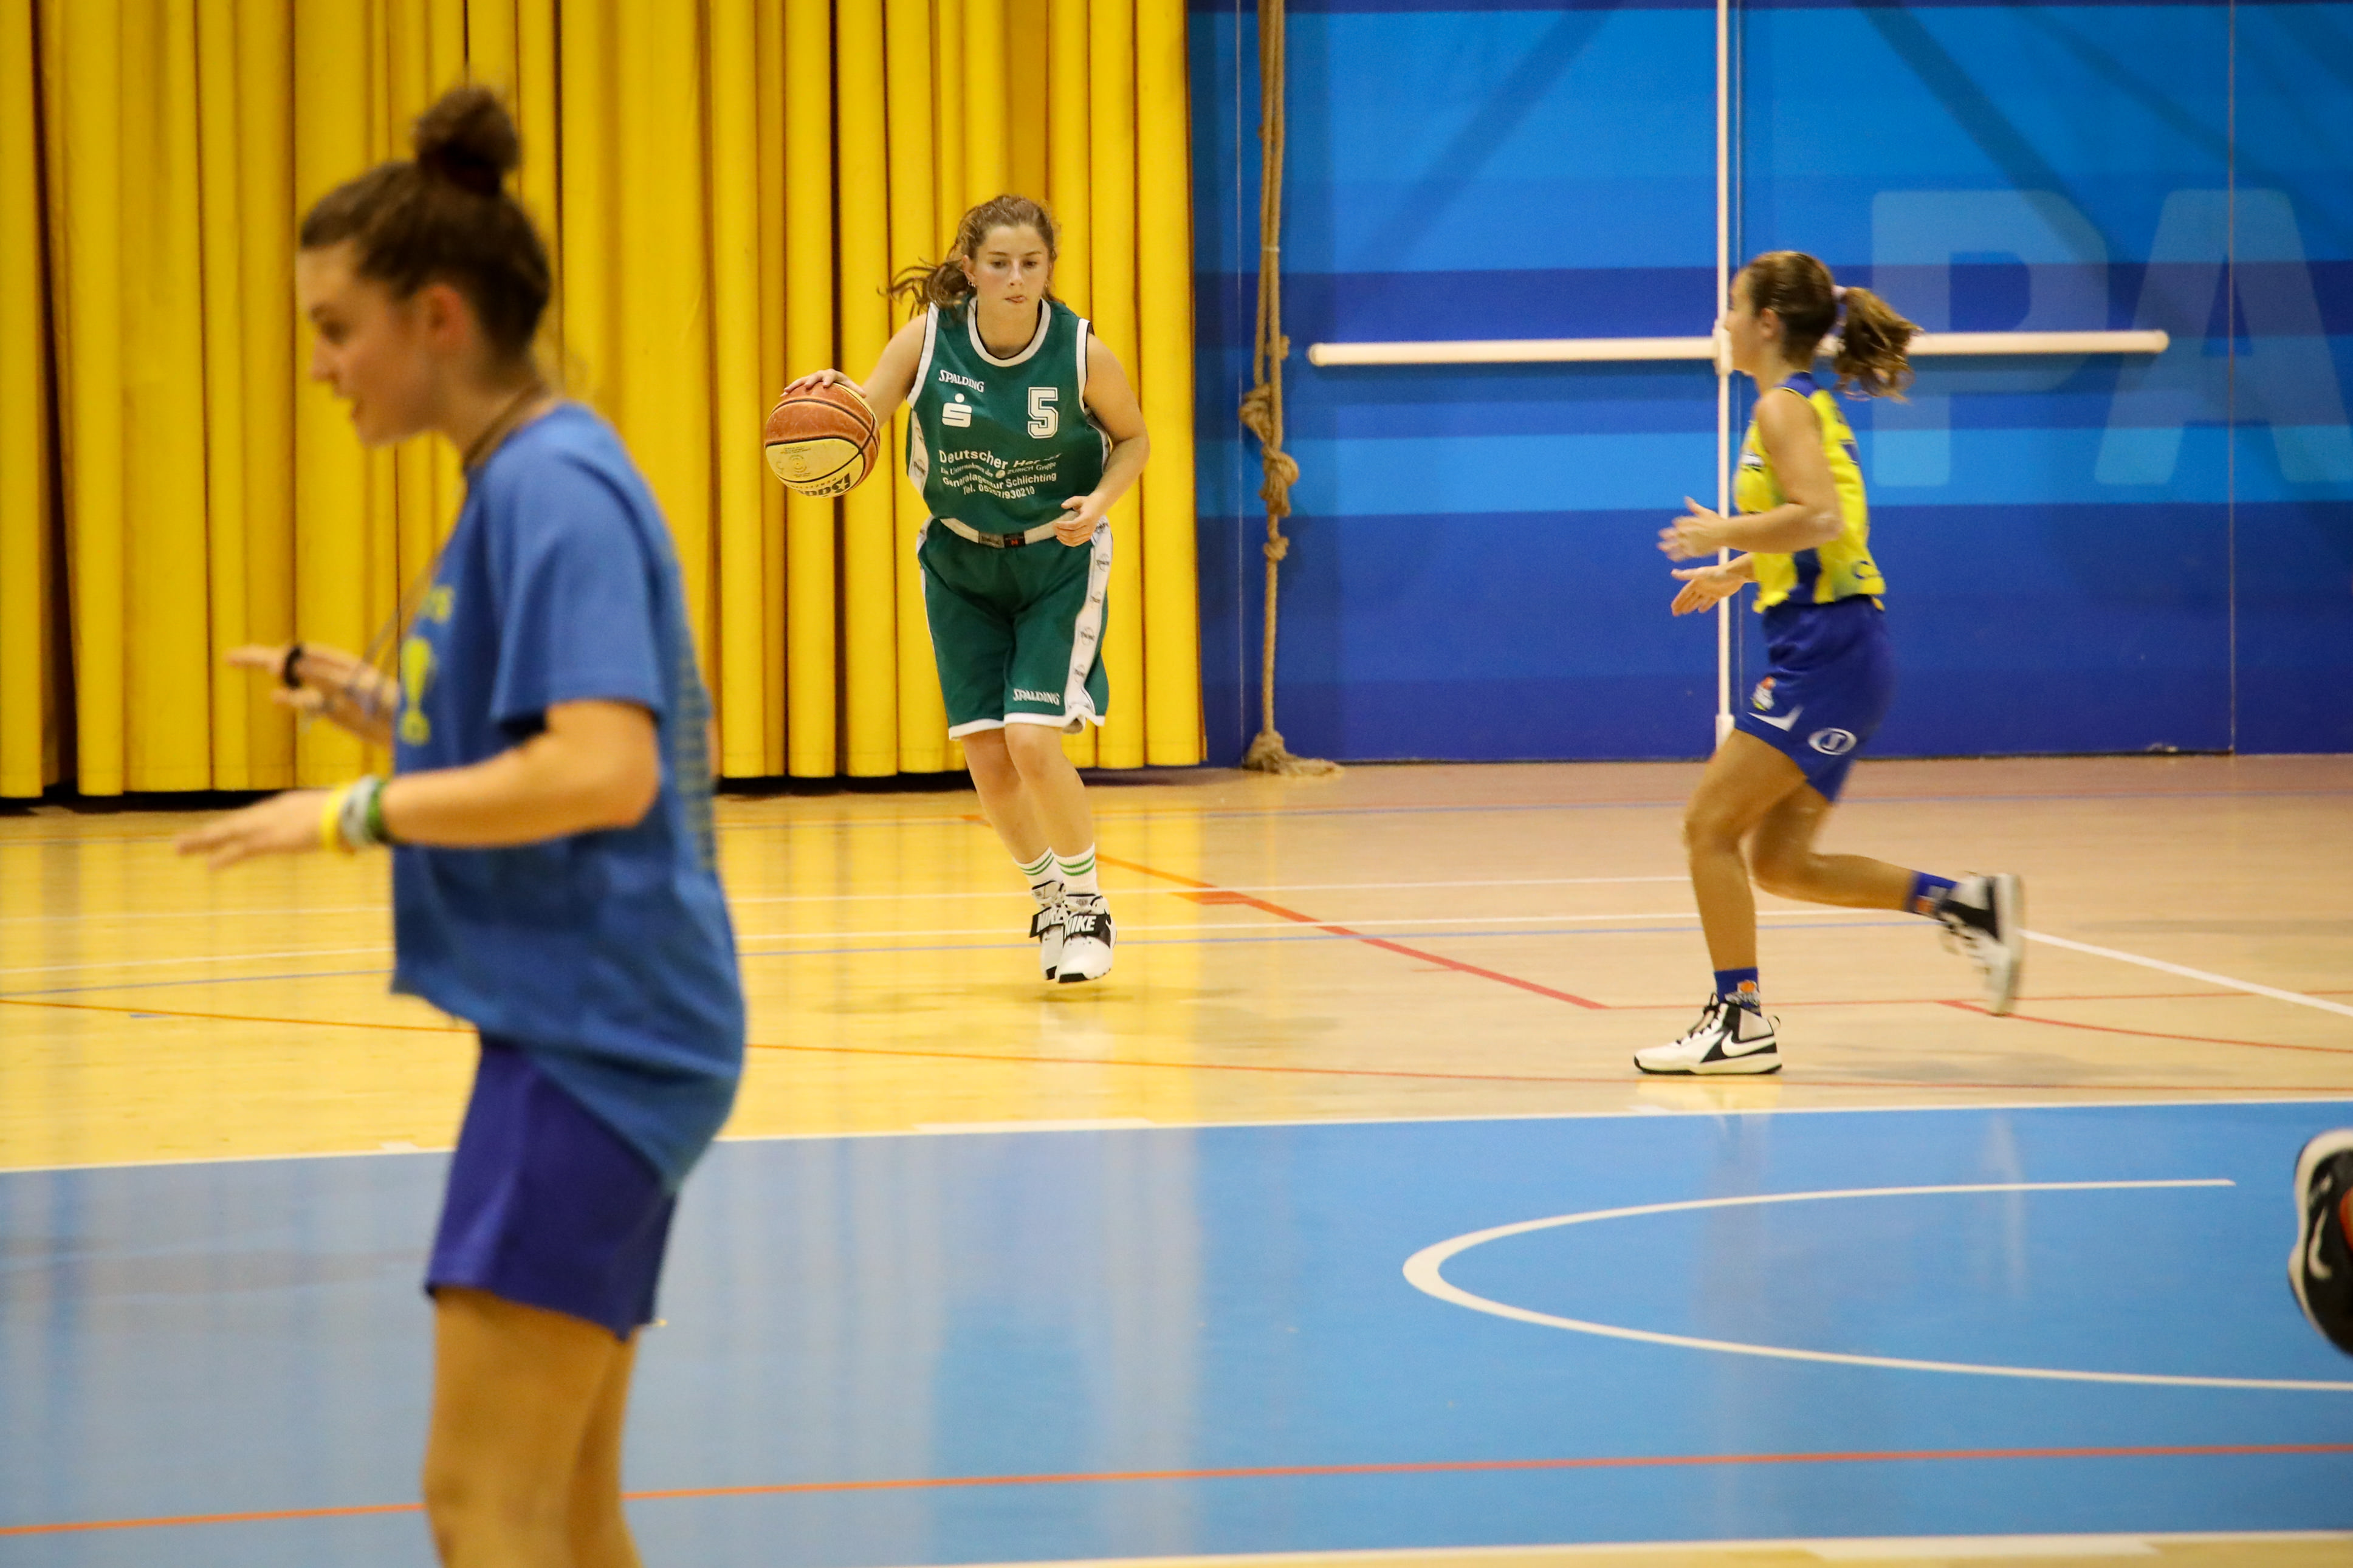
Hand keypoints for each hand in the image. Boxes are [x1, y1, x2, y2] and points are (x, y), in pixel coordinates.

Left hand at [176, 790, 335, 869]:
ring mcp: (268, 825)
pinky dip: (225, 857)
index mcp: (286, 806)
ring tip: (179, 849)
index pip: (253, 817)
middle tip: (180, 841)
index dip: (234, 826)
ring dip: (203, 842)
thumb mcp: (337, 818)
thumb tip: (348, 842)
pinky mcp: (270, 841)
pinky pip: (241, 851)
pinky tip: (209, 866)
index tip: (218, 832)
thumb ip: (332, 829)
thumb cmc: (350, 813)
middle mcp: (271, 812)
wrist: (347, 812)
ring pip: (228, 834)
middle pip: (233, 823)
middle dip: (208, 833)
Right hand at [225, 643, 394, 723]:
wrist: (406, 729)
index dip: (278, 657)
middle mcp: (328, 674)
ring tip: (238, 661)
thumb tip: (294, 663)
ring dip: (270, 673)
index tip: (269, 667)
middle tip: (229, 657)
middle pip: (288, 663)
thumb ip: (324, 676)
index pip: (298, 654)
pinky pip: (305, 702)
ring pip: (292, 681)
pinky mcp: (333, 711)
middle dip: (259, 659)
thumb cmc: (386, 702)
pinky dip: (289, 698)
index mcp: (335, 663)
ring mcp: (328, 693)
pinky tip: (273, 697)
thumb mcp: (355, 687)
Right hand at [780, 369, 859, 398]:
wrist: (837, 384)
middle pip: (814, 376)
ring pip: (802, 380)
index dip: (827, 379)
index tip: (826, 385)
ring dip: (795, 385)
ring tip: (786, 391)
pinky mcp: (806, 384)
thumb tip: (866, 396)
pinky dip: (790, 391)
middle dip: (810, 380)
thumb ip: (856, 390)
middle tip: (807, 386)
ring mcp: (812, 378)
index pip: (830, 375)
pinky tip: (782, 397)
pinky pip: (797, 387)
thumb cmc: (845, 388)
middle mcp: (821, 375)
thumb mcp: (851, 388)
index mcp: (832, 374)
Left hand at [1054, 493, 1106, 545]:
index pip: (1074, 525)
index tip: (1055, 523)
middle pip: (1073, 535)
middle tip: (1054, 527)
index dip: (1063, 526)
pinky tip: (1060, 537)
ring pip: (1074, 541)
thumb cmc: (1087, 502)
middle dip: (1061, 532)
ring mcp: (1089, 533)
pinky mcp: (1087, 537)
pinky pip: (1076, 543)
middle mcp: (1089, 527)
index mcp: (1087, 518)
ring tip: (1056, 532)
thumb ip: (1070, 501)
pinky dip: (1067, 542)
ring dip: (1063, 538)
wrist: (1099, 507)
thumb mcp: (1079, 499)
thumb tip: (1062, 506)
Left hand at [1658, 497, 1726, 559]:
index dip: (1678, 524)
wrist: (1721, 533)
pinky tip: (1670, 557)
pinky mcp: (1691, 551)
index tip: (1676, 525)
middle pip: (1673, 534)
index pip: (1678, 523)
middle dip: (1667, 534)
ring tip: (1660, 546)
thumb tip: (1686, 498)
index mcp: (1687, 522)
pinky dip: (1675, 556)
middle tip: (1661, 535)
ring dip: (1667, 546)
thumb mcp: (1704, 512)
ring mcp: (1687, 542)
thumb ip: (1694, 507)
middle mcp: (1684, 532)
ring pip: (1674, 545)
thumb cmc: (1715, 522)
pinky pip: (1681, 554)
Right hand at [1669, 561, 1745, 615]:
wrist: (1735, 574)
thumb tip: (1672, 572)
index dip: (1678, 600)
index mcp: (1696, 581)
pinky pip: (1710, 602)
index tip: (1673, 608)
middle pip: (1690, 597)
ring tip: (1685, 612)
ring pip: (1698, 600)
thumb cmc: (1717, 573)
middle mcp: (1702, 586)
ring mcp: (1710, 590)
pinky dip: (1705, 606)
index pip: (1685, 593)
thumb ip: (1686, 574)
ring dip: (1691, 606)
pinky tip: (1700, 610)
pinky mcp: (1719, 594)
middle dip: (1682, 605)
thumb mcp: (1700, 574)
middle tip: (1675, 613)